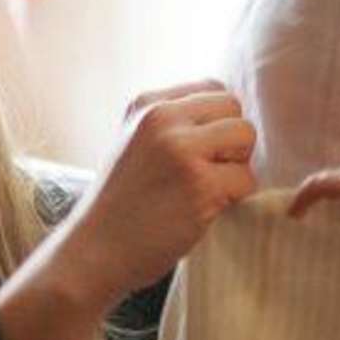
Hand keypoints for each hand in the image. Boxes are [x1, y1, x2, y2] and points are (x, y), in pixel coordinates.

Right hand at [56, 79, 259, 301]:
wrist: (94, 251)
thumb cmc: (119, 204)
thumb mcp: (133, 143)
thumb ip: (171, 125)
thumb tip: (228, 119)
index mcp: (146, 105)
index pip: (211, 88)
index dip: (215, 122)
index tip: (196, 153)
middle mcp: (162, 119)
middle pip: (232, 107)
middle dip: (230, 141)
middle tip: (206, 172)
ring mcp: (182, 150)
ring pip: (245, 136)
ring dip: (236, 166)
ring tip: (206, 189)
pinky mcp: (201, 185)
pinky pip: (246, 178)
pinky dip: (233, 198)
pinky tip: (202, 210)